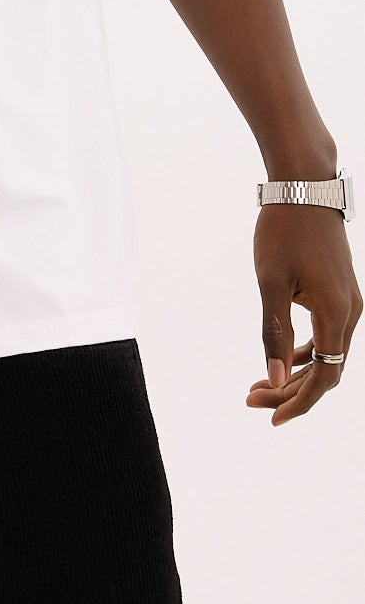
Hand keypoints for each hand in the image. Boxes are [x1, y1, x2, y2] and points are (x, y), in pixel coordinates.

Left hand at [245, 204, 361, 424]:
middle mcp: (350, 312)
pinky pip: (328, 335)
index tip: (270, 417)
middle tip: (252, 399)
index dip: (298, 402)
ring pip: (328, 354)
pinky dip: (306, 351)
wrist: (304, 186)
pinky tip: (283, 357)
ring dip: (297, 373)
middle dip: (292, 392)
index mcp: (336, 313)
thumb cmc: (283, 230)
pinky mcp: (340, 291)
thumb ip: (274, 332)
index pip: (323, 377)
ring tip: (260, 384)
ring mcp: (348, 301)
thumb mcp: (271, 282)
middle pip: (326, 371)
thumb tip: (275, 380)